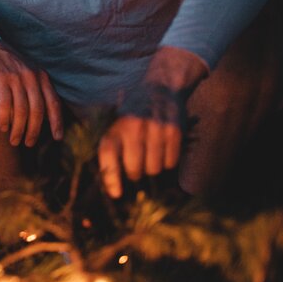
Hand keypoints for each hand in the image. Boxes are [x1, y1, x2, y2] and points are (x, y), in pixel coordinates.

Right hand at [0, 31, 61, 145]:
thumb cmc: (9, 66)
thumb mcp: (29, 74)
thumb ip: (39, 91)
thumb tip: (46, 118)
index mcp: (42, 76)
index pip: (54, 103)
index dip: (57, 122)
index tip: (57, 138)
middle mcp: (31, 77)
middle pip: (37, 110)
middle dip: (34, 130)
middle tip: (29, 143)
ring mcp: (16, 78)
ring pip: (21, 110)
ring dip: (18, 129)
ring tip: (14, 140)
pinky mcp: (0, 79)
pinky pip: (5, 105)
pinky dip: (4, 119)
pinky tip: (3, 127)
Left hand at [97, 46, 207, 197]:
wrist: (161, 87)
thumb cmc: (134, 114)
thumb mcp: (117, 125)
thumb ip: (112, 148)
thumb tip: (111, 185)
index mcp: (115, 125)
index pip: (108, 155)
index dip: (111, 178)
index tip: (116, 194)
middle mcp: (133, 126)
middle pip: (134, 169)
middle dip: (135, 174)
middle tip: (137, 168)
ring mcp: (155, 129)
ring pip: (154, 169)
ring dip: (153, 167)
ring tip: (151, 153)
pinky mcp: (174, 131)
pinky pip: (171, 162)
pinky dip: (168, 161)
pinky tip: (164, 148)